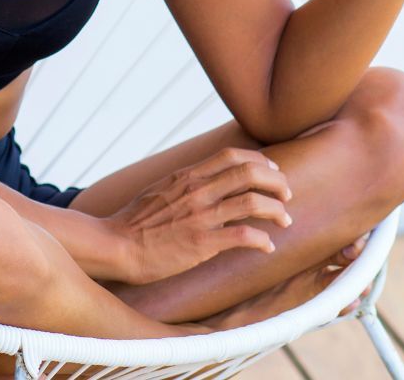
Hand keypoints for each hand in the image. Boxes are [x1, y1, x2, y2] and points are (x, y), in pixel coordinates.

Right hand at [101, 147, 291, 284]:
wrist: (116, 245)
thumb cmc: (137, 221)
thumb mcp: (164, 188)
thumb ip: (189, 181)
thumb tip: (211, 177)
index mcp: (189, 175)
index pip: (234, 156)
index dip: (260, 161)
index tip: (273, 171)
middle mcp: (198, 190)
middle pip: (250, 173)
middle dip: (276, 182)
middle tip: (287, 194)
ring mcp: (200, 216)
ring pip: (252, 202)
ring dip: (276, 211)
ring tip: (285, 220)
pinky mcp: (200, 243)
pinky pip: (242, 236)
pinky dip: (262, 240)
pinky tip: (268, 246)